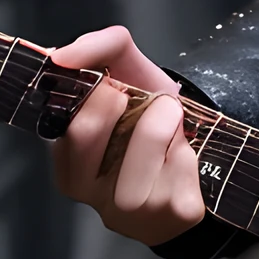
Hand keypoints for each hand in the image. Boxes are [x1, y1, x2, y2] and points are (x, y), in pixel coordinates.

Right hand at [49, 26, 205, 244]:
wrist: (197, 146)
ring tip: (170, 119)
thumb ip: (97, 48)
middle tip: (143, 100)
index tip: (111, 86)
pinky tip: (180, 154)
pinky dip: (187, 144)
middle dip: (119, 99)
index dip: (92, 94)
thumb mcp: (125, 69)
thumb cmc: (148, 111)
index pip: (61, 120)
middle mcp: (88, 189)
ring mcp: (129, 209)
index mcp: (67, 157)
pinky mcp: (173, 210)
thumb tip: (62, 55)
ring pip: (143, 142)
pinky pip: (181, 162)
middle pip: (86, 129)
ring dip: (163, 117)